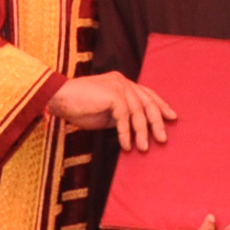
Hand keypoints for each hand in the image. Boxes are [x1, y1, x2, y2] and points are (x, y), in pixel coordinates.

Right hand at [51, 71, 176, 151]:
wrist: (58, 98)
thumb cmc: (78, 107)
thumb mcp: (105, 114)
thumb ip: (121, 117)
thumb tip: (136, 130)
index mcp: (122, 83)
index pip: (146, 93)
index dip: (160, 105)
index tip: (171, 117)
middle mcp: (122, 81)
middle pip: (147, 102)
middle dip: (157, 122)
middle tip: (162, 139)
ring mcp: (118, 85)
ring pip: (137, 111)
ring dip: (141, 132)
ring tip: (143, 148)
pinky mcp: (112, 94)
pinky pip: (124, 117)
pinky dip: (126, 133)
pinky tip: (126, 145)